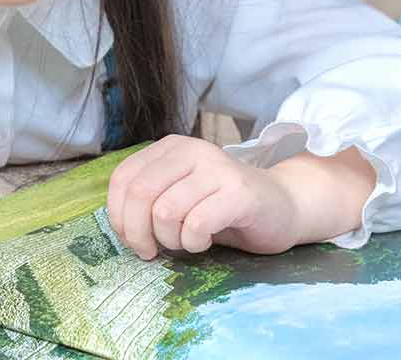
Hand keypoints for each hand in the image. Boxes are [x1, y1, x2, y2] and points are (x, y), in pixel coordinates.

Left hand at [106, 135, 374, 259]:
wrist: (282, 207)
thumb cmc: (222, 207)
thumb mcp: (178, 196)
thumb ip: (149, 199)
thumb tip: (118, 224)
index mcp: (170, 148)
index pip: (123, 178)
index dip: (118, 215)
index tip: (131, 239)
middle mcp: (192, 150)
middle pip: (140, 194)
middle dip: (137, 233)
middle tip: (150, 252)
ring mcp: (216, 168)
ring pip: (165, 212)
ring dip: (170, 240)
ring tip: (186, 242)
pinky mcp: (238, 192)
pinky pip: (196, 224)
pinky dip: (193, 242)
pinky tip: (204, 241)